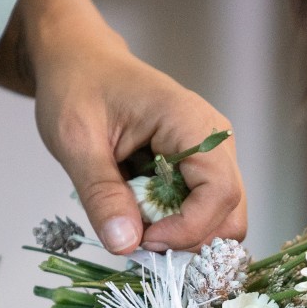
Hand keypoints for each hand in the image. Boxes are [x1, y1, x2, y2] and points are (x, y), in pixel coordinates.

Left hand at [36, 47, 246, 254]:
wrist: (79, 61)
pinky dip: (175, 227)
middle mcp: (214, 140)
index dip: (188, 229)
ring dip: (182, 237)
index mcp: (190, 123)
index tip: (143, 240)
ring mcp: (212, 155)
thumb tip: (125, 245)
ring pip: (221, 218)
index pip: (219, 192)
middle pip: (231, 213)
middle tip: (139, 240)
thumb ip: (101, 194)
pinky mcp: (199, 169)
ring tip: (138, 227)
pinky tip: (141, 216)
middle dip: (189, 241)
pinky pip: (203, 212)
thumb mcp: (75, 141)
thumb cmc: (77, 88)